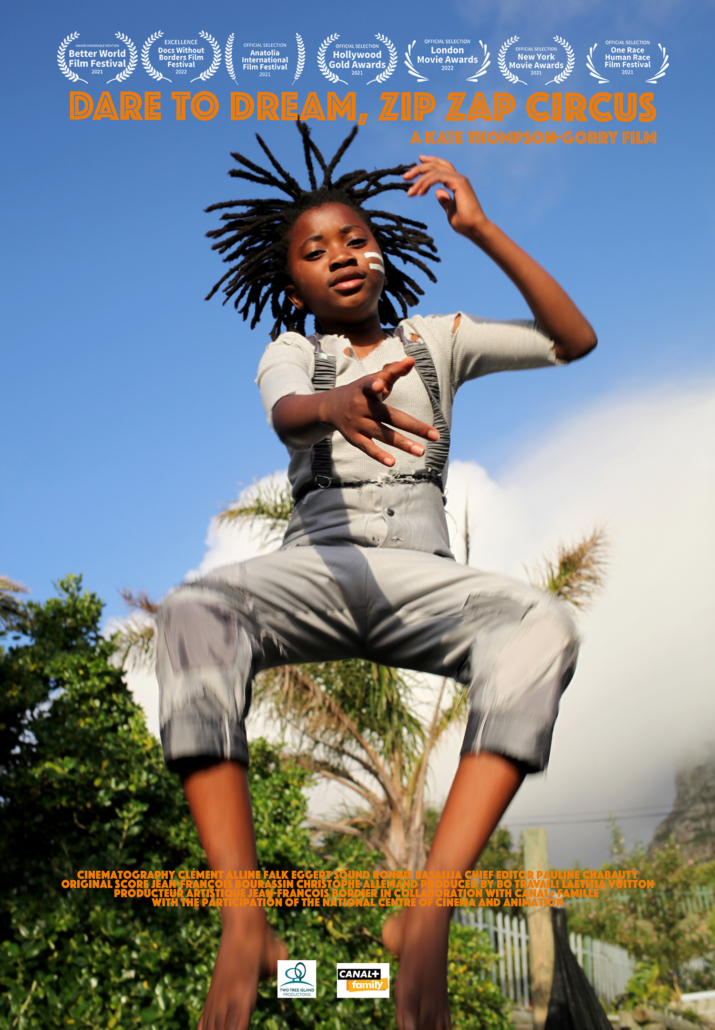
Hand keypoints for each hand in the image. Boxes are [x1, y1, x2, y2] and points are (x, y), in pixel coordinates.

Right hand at [320, 356, 438, 466]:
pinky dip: (379, 455)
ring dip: (403, 444)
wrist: (330, 406)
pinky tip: (393, 462)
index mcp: (366, 388)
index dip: (376, 385)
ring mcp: (357, 423)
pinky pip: (368, 447)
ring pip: (383, 434)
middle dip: (414, 426)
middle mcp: (361, 406)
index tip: (381, 385)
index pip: (371, 385)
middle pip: (390, 416)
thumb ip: (393, 371)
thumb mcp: (373, 378)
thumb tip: (412, 360)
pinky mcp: (354, 437)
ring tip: (421, 451)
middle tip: (435, 436)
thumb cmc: (361, 391)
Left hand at [403, 156, 486, 238]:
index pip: (441, 167)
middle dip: (419, 169)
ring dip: (419, 179)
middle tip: (405, 177)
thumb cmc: (465, 224)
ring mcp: (459, 179)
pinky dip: (426, 183)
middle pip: (436, 165)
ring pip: (435, 171)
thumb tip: (438, 192)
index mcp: (457, 182)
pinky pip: (438, 177)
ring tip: (409, 192)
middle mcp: (459, 178)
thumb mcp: (450, 211)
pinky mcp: (459, 182)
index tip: (416, 165)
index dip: (429, 163)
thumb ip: (445, 201)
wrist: (475, 229)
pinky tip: (419, 192)